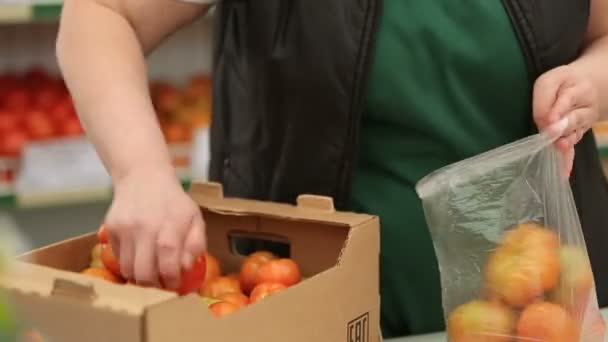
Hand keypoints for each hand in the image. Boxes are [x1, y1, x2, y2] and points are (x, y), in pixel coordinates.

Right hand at [104, 166, 205, 288]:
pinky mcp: (110, 228)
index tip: (174, 285)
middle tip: (159, 285)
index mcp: (169, 228)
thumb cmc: (173, 201)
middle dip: (152, 286)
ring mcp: (124, 230)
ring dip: (138, 277)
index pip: (168, 266)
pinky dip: (126, 263)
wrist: (143, 176)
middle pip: (143, 273)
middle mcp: (144, 230)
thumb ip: (195, 244)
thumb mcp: (194, 218)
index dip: (170, 281)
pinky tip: (137, 257)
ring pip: (127, 269)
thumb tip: (186, 268)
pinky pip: (116, 257)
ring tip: (148, 274)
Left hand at [533, 65, 599, 175]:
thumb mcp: (549, 82)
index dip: (558, 110)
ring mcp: (582, 124)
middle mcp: (583, 108)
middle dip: (562, 128)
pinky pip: (572, 148)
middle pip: (573, 119)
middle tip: (552, 135)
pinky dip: (567, 160)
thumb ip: (545, 98)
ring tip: (558, 148)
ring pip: (573, 134)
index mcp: (577, 89)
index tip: (550, 119)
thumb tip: (546, 120)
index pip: (567, 99)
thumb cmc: (561, 84)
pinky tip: (563, 172)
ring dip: (565, 143)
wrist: (584, 87)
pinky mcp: (575, 135)